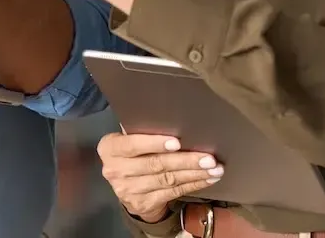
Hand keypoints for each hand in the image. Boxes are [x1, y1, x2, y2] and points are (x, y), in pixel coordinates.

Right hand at [98, 133, 224, 223]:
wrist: (127, 188)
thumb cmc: (133, 153)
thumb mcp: (129, 140)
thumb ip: (142, 131)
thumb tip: (175, 119)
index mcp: (110, 148)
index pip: (131, 145)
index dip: (154, 144)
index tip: (177, 142)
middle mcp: (114, 170)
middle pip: (154, 164)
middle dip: (185, 161)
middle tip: (208, 158)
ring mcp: (128, 190)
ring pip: (167, 180)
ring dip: (194, 174)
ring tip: (215, 168)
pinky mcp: (143, 204)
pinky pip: (173, 192)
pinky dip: (193, 185)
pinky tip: (207, 179)